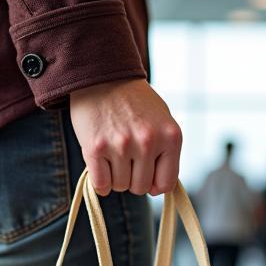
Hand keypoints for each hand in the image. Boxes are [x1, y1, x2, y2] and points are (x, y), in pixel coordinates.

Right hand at [69, 78, 181, 196]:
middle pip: (141, 188)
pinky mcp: (96, 148)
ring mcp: (121, 145)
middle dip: (132, 178)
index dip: (154, 184)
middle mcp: (148, 142)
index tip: (146, 174)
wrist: (103, 76)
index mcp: (170, 137)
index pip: (165, 184)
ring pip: (120, 187)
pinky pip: (101, 185)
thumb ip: (166, 153)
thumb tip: (160, 189)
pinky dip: (100, 181)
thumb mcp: (162, 122)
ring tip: (113, 153)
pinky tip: (100, 164)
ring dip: (115, 177)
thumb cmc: (134, 103)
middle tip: (126, 158)